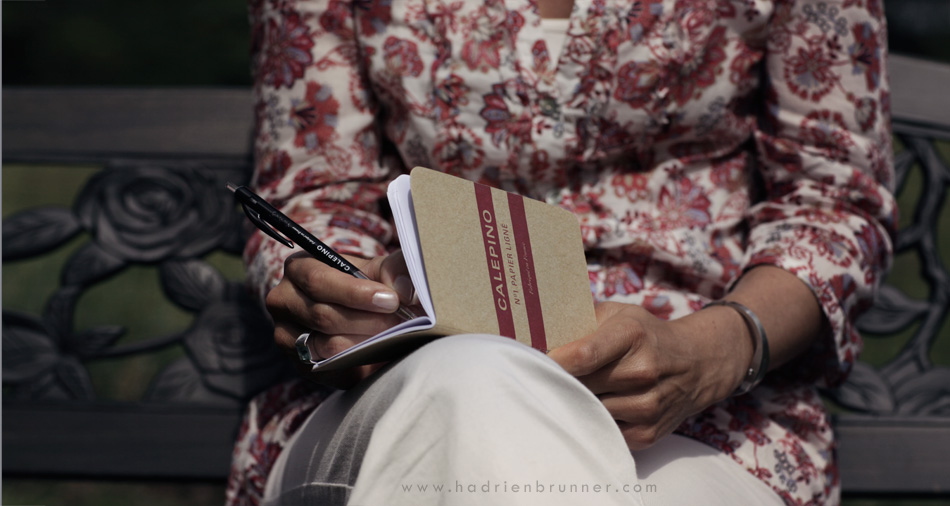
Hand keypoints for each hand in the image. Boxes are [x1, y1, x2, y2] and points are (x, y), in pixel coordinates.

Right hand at [265, 249, 418, 388]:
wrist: (358, 313)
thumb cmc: (366, 285)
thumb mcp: (379, 270)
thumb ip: (395, 271)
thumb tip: (406, 288)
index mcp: (299, 269)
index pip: (319, 281)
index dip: (356, 293)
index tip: (391, 300)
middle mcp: (283, 301)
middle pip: (322, 315)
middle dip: (366, 320)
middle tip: (399, 322)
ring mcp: (286, 335)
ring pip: (325, 345)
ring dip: (363, 344)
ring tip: (392, 337)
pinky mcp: (299, 364)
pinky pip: (329, 370)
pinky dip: (357, 365)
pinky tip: (378, 356)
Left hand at [547, 302, 752, 449]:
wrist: (696, 364)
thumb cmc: (644, 334)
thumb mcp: (618, 313)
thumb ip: (580, 319)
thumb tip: (535, 332)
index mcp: (631, 334)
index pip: (584, 355)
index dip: (553, 362)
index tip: (531, 362)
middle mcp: (643, 371)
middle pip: (581, 386)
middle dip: (558, 382)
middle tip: (541, 378)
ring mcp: (647, 405)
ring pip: (587, 412)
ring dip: (575, 403)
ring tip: (573, 391)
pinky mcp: (647, 434)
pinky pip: (602, 433)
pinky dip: (592, 422)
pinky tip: (594, 408)